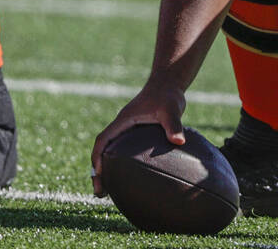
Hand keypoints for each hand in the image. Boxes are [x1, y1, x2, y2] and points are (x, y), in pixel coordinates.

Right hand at [90, 81, 186, 196]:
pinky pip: (121, 151)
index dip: (98, 157)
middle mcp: (122, 126)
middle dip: (98, 171)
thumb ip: (173, 124)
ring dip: (105, 170)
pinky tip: (127, 179)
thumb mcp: (171, 109)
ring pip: (110, 152)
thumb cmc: (168, 95)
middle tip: (100, 192)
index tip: (98, 174)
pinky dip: (118, 165)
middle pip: (102, 150)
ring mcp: (127, 130)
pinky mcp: (135, 133)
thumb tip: (179, 141)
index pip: (103, 140)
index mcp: (124, 121)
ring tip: (108, 192)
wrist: (169, 84)